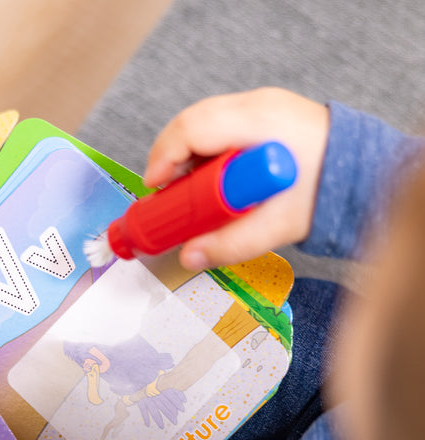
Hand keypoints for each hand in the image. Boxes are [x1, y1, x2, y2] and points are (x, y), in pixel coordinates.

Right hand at [143, 87, 329, 269]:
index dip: (165, 157)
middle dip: (168, 159)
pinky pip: (216, 126)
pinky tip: (205, 180)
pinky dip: (201, 152)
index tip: (156, 189)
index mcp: (261, 124)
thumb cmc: (325, 193)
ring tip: (183, 192)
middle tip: (163, 196)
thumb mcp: (277, 225)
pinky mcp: (259, 114)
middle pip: (191, 122)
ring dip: (184, 157)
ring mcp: (259, 104)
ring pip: (200, 123)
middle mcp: (257, 105)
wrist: (362, 174)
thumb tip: (188, 256)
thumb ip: (231, 244)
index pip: (194, 128)